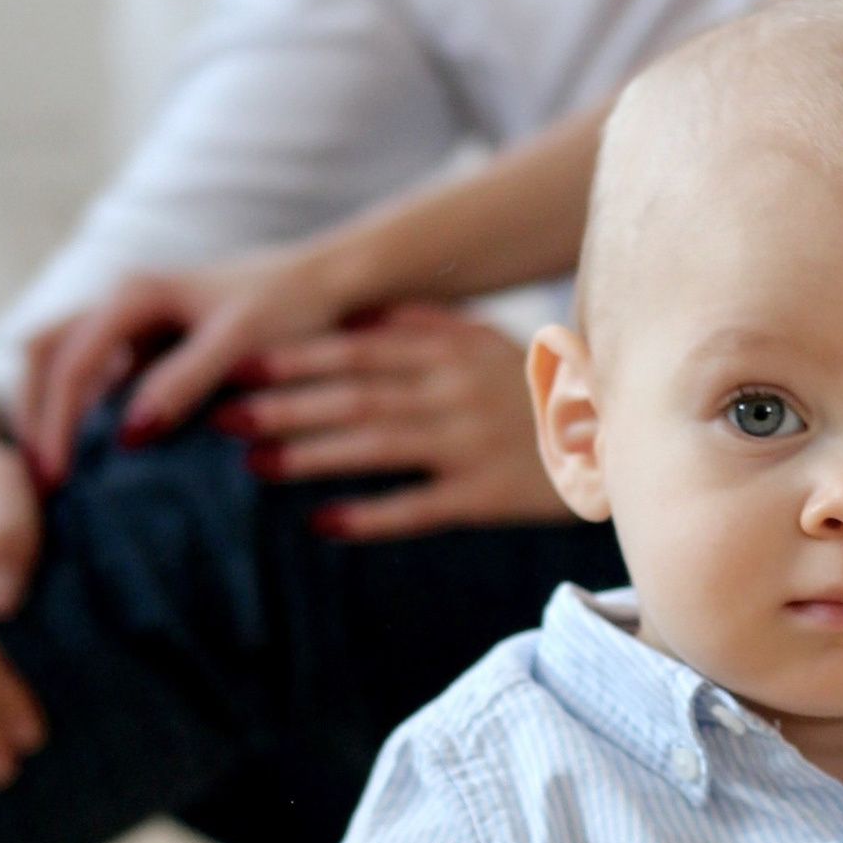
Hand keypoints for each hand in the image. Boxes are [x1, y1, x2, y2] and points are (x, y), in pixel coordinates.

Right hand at [17, 242, 354, 483]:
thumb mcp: (243, 343)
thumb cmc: (292, 307)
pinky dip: (81, 413)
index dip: (56, 422)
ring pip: (63, 362)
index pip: (70, 362)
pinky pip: (96, 378)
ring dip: (51, 412)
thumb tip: (130, 432)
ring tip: (55, 476)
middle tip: (39, 483)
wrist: (331, 282)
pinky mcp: (149, 345)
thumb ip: (186, 380)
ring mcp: (132, 323)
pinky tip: (92, 460)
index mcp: (134, 293)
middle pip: (45, 355)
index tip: (56, 479)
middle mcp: (121, 301)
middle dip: (35, 415)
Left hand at [213, 308, 562, 539]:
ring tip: (252, 466)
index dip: (294, 357)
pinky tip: (319, 522)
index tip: (237, 366)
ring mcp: (469, 444)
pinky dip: (366, 515)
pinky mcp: (485, 496)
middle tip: (221, 419)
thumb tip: (360, 320)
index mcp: (451, 352)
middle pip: (354, 396)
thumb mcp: (489, 342)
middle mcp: (454, 393)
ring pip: (375, 446)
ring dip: (309, 455)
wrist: (621, 440)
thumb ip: (427, 327)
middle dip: (283, 406)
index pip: (357, 350)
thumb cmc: (540, 389)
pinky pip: (415, 507)